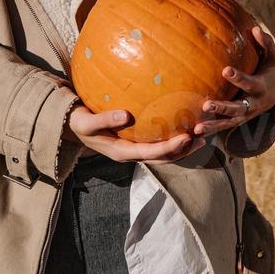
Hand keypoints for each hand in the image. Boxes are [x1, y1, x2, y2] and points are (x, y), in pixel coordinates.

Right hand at [65, 105, 204, 163]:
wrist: (72, 126)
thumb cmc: (79, 122)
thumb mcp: (86, 122)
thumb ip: (104, 119)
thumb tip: (125, 115)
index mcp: (122, 152)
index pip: (151, 153)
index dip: (170, 148)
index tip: (186, 137)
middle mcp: (132, 154)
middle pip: (164, 158)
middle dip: (183, 150)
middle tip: (202, 137)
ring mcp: (135, 149)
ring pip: (164, 153)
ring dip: (183, 147)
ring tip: (202, 135)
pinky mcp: (137, 141)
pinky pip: (158, 142)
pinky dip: (173, 137)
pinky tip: (184, 124)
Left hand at [193, 26, 274, 137]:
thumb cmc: (269, 70)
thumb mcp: (272, 57)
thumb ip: (266, 43)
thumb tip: (255, 28)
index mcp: (259, 87)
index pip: (248, 82)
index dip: (238, 77)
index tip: (225, 70)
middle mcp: (252, 104)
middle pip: (236, 108)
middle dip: (222, 108)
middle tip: (207, 105)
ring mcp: (244, 115)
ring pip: (227, 123)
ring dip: (213, 126)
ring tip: (197, 128)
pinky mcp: (236, 121)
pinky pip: (222, 128)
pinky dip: (210, 131)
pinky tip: (194, 133)